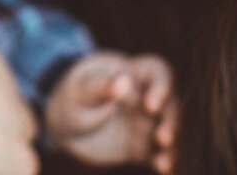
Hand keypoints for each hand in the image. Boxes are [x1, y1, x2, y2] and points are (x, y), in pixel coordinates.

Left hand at [44, 51, 177, 172]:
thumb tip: (125, 79)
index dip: (161, 86)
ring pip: (168, 131)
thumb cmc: (73, 99)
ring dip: (171, 146)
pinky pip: (159, 154)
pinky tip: (165, 170)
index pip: (157, 71)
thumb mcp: (81, 92)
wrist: (65, 127)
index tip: (151, 105)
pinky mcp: (145, 147)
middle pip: (169, 105)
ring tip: (163, 162)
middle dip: (170, 121)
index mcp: (132, 72)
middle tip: (162, 137)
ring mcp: (147, 123)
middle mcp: (146, 97)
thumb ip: (101, 86)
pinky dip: (165, 161)